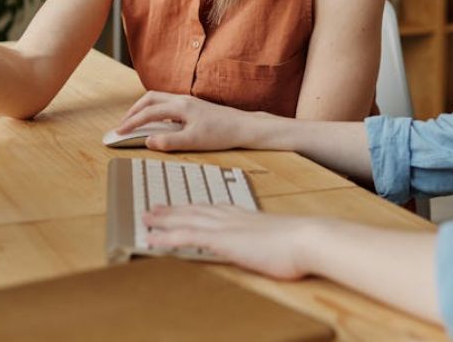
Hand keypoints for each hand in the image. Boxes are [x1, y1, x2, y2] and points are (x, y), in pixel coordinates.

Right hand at [114, 91, 256, 150]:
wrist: (244, 127)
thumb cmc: (222, 134)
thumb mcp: (193, 141)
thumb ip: (169, 141)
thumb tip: (148, 141)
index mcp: (180, 106)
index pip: (148, 112)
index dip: (131, 122)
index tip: (119, 132)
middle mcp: (182, 100)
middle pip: (150, 98)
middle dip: (134, 110)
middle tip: (124, 124)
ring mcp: (188, 101)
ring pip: (159, 99)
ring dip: (144, 108)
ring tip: (136, 122)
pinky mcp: (194, 106)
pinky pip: (168, 103)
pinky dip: (156, 110)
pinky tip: (158, 122)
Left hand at [144, 205, 318, 279]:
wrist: (306, 239)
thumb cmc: (300, 243)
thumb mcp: (279, 238)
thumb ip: (267, 239)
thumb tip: (269, 245)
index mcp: (244, 215)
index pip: (212, 208)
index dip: (193, 207)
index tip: (181, 206)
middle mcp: (231, 217)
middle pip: (194, 210)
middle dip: (172, 210)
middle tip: (153, 208)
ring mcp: (225, 227)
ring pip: (185, 220)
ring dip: (163, 220)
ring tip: (146, 219)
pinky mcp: (222, 240)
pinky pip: (186, 237)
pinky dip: (166, 237)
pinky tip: (152, 239)